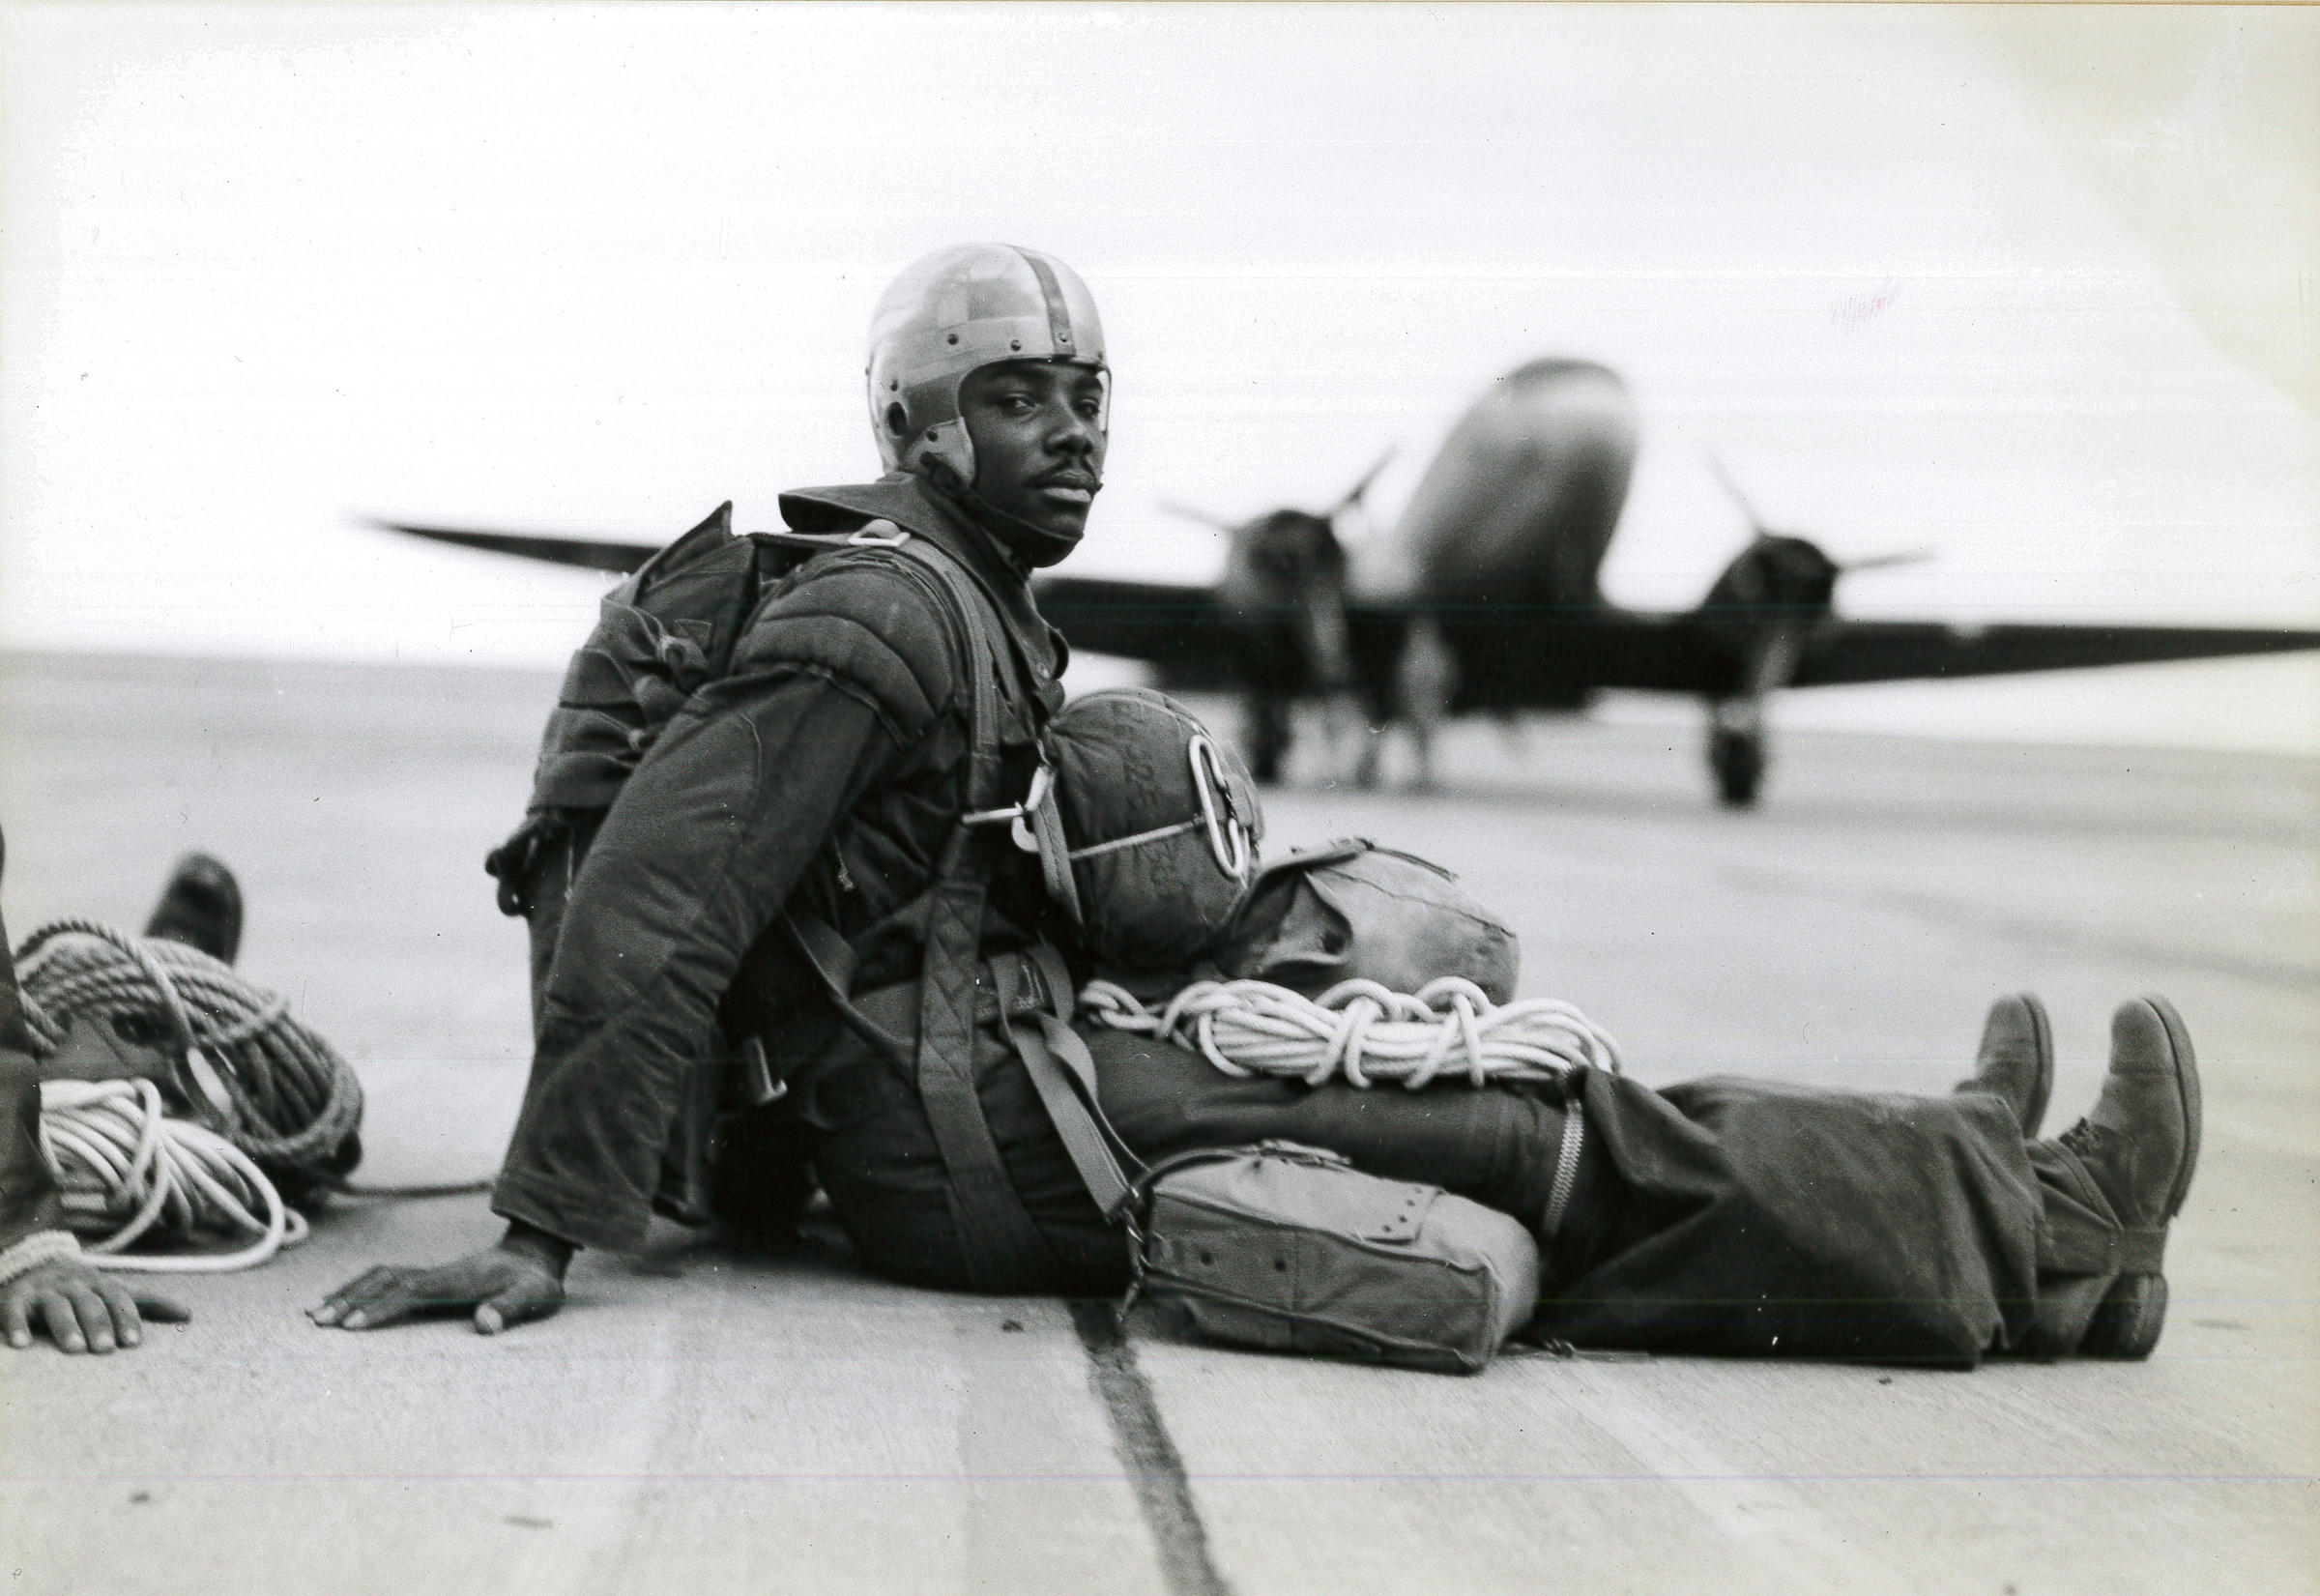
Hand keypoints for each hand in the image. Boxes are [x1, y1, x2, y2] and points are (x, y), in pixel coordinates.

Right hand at [2, 1260, 190, 1353]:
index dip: (126, 1318)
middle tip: (104, 1349)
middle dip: (99, 1324)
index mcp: (100, 1284)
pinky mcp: (16, 1298)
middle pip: (89, 1303)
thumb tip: (189, 1315)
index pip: (117, 1299)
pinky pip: (13, 1310)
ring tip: (75, 1349)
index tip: (132, 1342)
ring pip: (56, 1306)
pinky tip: (21, 1344)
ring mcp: (45, 1290)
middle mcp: (74, 1284)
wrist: (36, 1263)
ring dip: (66, 1326)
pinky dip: (16, 1325)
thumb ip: (149, 1303)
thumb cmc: (84, 1289)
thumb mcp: (115, 1291)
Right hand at [307, 1221, 571, 1335]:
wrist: (534, 1255)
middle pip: (383, 1283)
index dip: (380, 1308)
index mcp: (454, 1281)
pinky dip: (359, 1286)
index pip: (408, 1293)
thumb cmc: (533, 1282)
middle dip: (349, 1300)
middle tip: (317, 1321)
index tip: (351, 1324)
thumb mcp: (534, 1296)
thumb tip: (486, 1324)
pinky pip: (385, 1279)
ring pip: (379, 1277)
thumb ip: (512, 1308)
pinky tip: (341, 1298)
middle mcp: (435, 1274)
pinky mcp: (427, 1277)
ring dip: (347, 1291)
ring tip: (314, 1311)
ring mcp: (429, 1274)